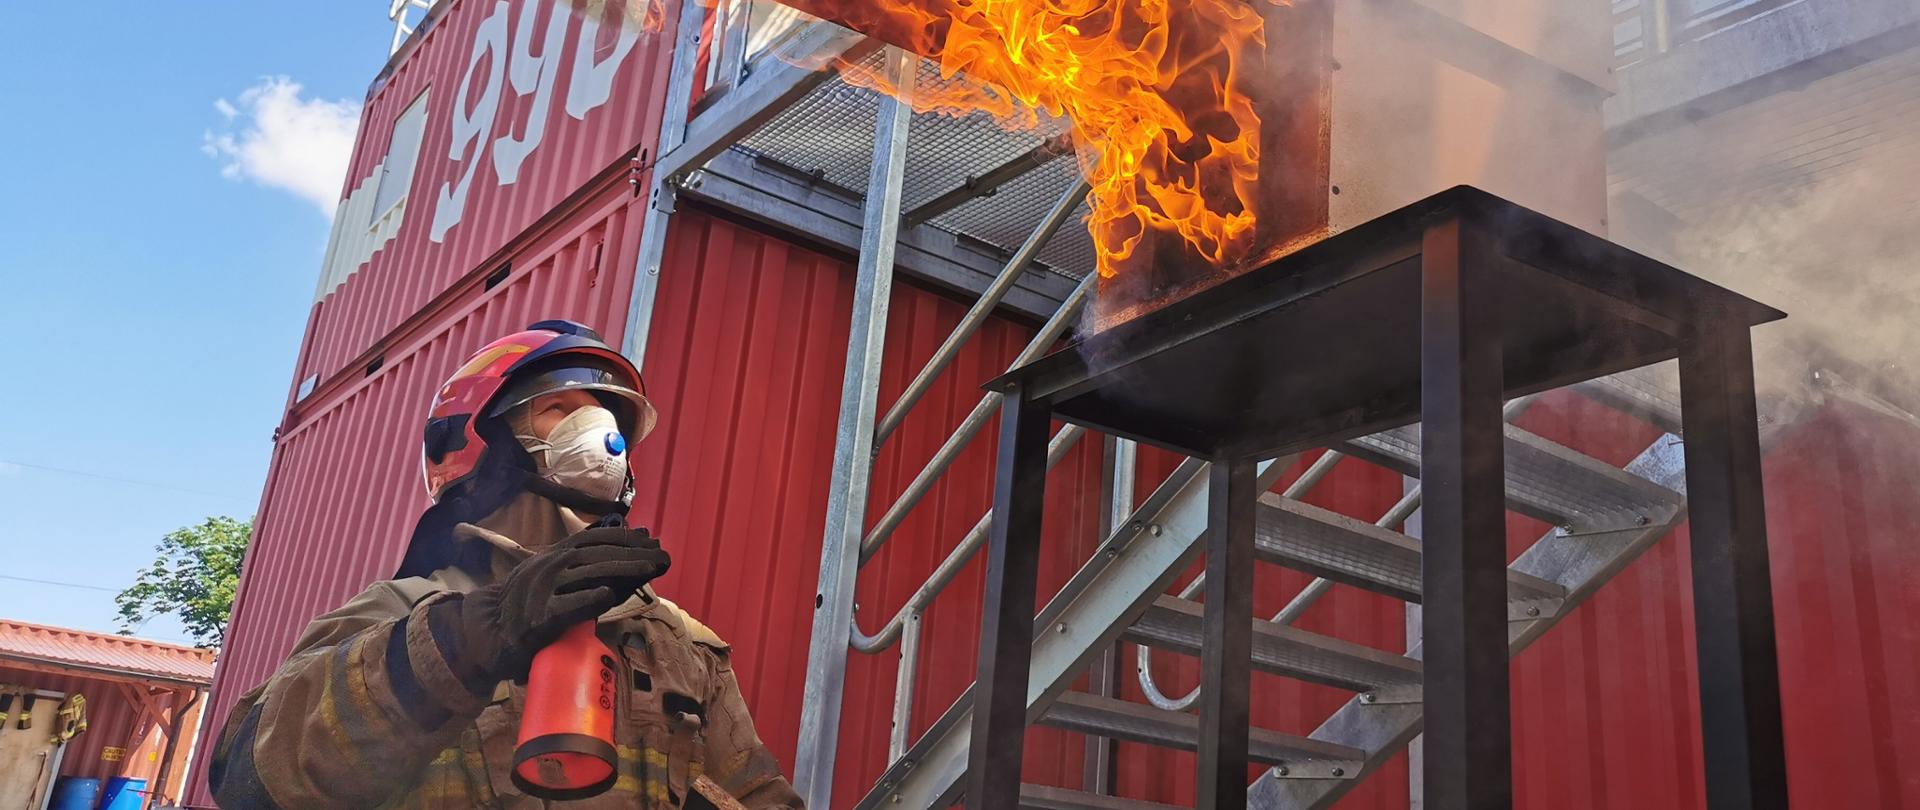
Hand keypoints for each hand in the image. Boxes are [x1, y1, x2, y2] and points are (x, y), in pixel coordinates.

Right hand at [448, 526, 670, 682]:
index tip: (650, 538)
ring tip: (650, 568)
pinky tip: (609, 595)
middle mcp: (550, 567)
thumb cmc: (527, 604)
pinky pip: (567, 606)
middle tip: (661, 555)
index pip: (593, 539)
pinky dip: (588, 599)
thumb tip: (626, 552)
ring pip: (588, 574)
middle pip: (597, 554)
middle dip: (632, 553)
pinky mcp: (540, 619)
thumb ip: (583, 566)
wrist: (487, 631)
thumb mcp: (552, 575)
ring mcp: (544, 591)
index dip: (624, 537)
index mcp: (554, 555)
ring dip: (623, 569)